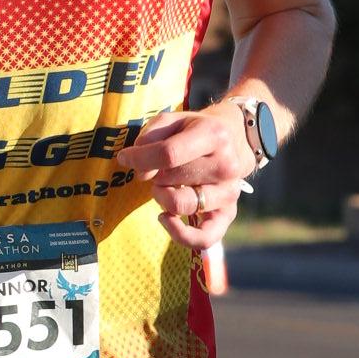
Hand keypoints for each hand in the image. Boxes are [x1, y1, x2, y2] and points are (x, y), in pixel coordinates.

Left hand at [118, 101, 254, 249]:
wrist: (232, 140)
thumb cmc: (194, 131)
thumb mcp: (172, 120)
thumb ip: (150, 137)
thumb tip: (139, 169)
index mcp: (214, 135)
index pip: (169, 154)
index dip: (140, 159)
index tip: (126, 158)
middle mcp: (226, 165)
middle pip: (171, 179)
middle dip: (153, 174)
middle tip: (156, 168)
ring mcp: (229, 192)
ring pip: (181, 205)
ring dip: (162, 196)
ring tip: (163, 186)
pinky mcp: (228, 213)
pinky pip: (205, 237)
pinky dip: (180, 234)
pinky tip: (165, 218)